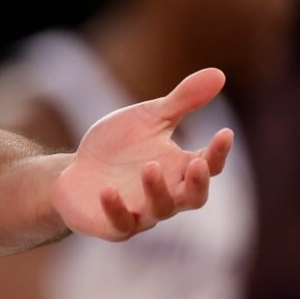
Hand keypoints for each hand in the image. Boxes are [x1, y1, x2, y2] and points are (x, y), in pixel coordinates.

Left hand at [53, 68, 234, 240]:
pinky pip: (119, 223)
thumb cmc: (118, 146)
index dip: (217, 153)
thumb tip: (219, 73)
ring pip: (160, 210)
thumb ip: (182, 101)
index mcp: (179, 169)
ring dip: (157, 190)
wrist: (75, 172)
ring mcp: (141, 213)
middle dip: (198, 184)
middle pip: (193, 198)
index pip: (208, 166)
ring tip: (150, 167)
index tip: (224, 133)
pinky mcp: (112, 225)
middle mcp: (167, 195)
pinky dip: (115, 208)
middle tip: (197, 165)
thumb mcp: (148, 118)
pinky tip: (108, 190)